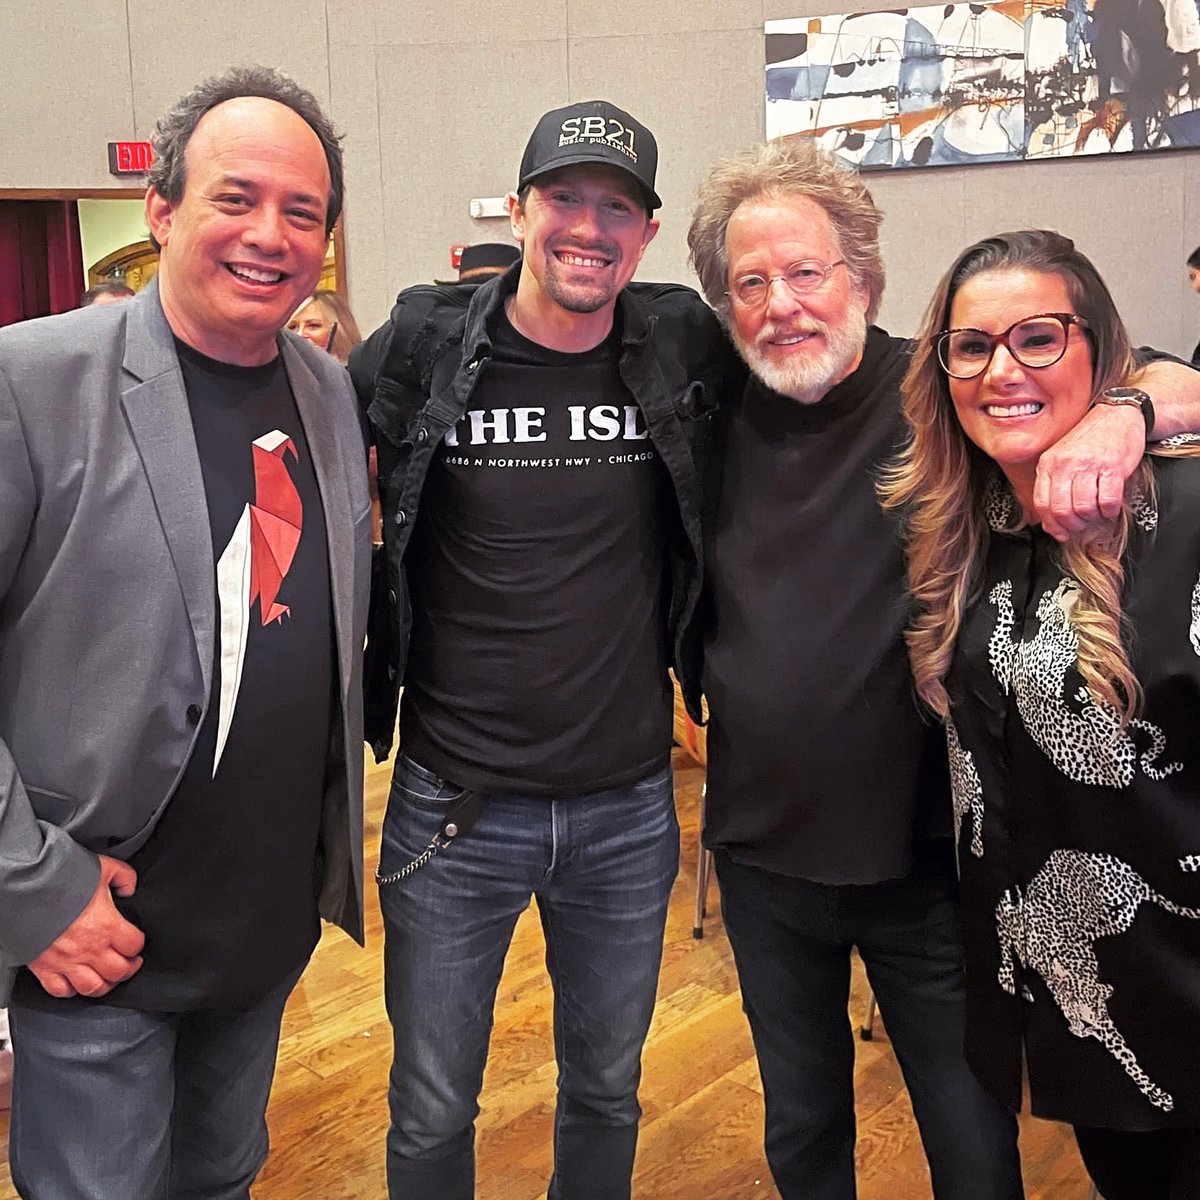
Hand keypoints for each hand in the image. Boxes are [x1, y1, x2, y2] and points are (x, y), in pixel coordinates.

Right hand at [28, 855, 144, 998]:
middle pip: (119, 972)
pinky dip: (71, 990)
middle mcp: (89, 948)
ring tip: (108, 977)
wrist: (26, 889)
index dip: (138, 944)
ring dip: (105, 985)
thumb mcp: (103, 868)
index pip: (134, 945)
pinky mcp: (45, 968)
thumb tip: (130, 888)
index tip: (136, 942)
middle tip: (130, 963)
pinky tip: (76, 982)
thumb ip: (124, 877)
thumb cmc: (63, 879)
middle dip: (129, 969)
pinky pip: (60, 990)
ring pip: (93, 988)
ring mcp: (67, 961)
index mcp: (107, 925)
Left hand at [1033, 402, 1142, 540]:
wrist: (1118, 415)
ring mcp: (1088, 465)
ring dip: (1092, 518)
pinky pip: (1107, 500)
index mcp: (1048, 464)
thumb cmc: (1090, 439)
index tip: (1061, 532)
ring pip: (1083, 508)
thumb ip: (1054, 484)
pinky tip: (1110, 507)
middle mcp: (1064, 464)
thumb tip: (1051, 519)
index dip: (1052, 524)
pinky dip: (1109, 510)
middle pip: (1061, 510)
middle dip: (1072, 525)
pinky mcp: (1112, 467)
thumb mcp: (1062, 457)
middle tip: (1082, 525)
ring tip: (1097, 514)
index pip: (1042, 503)